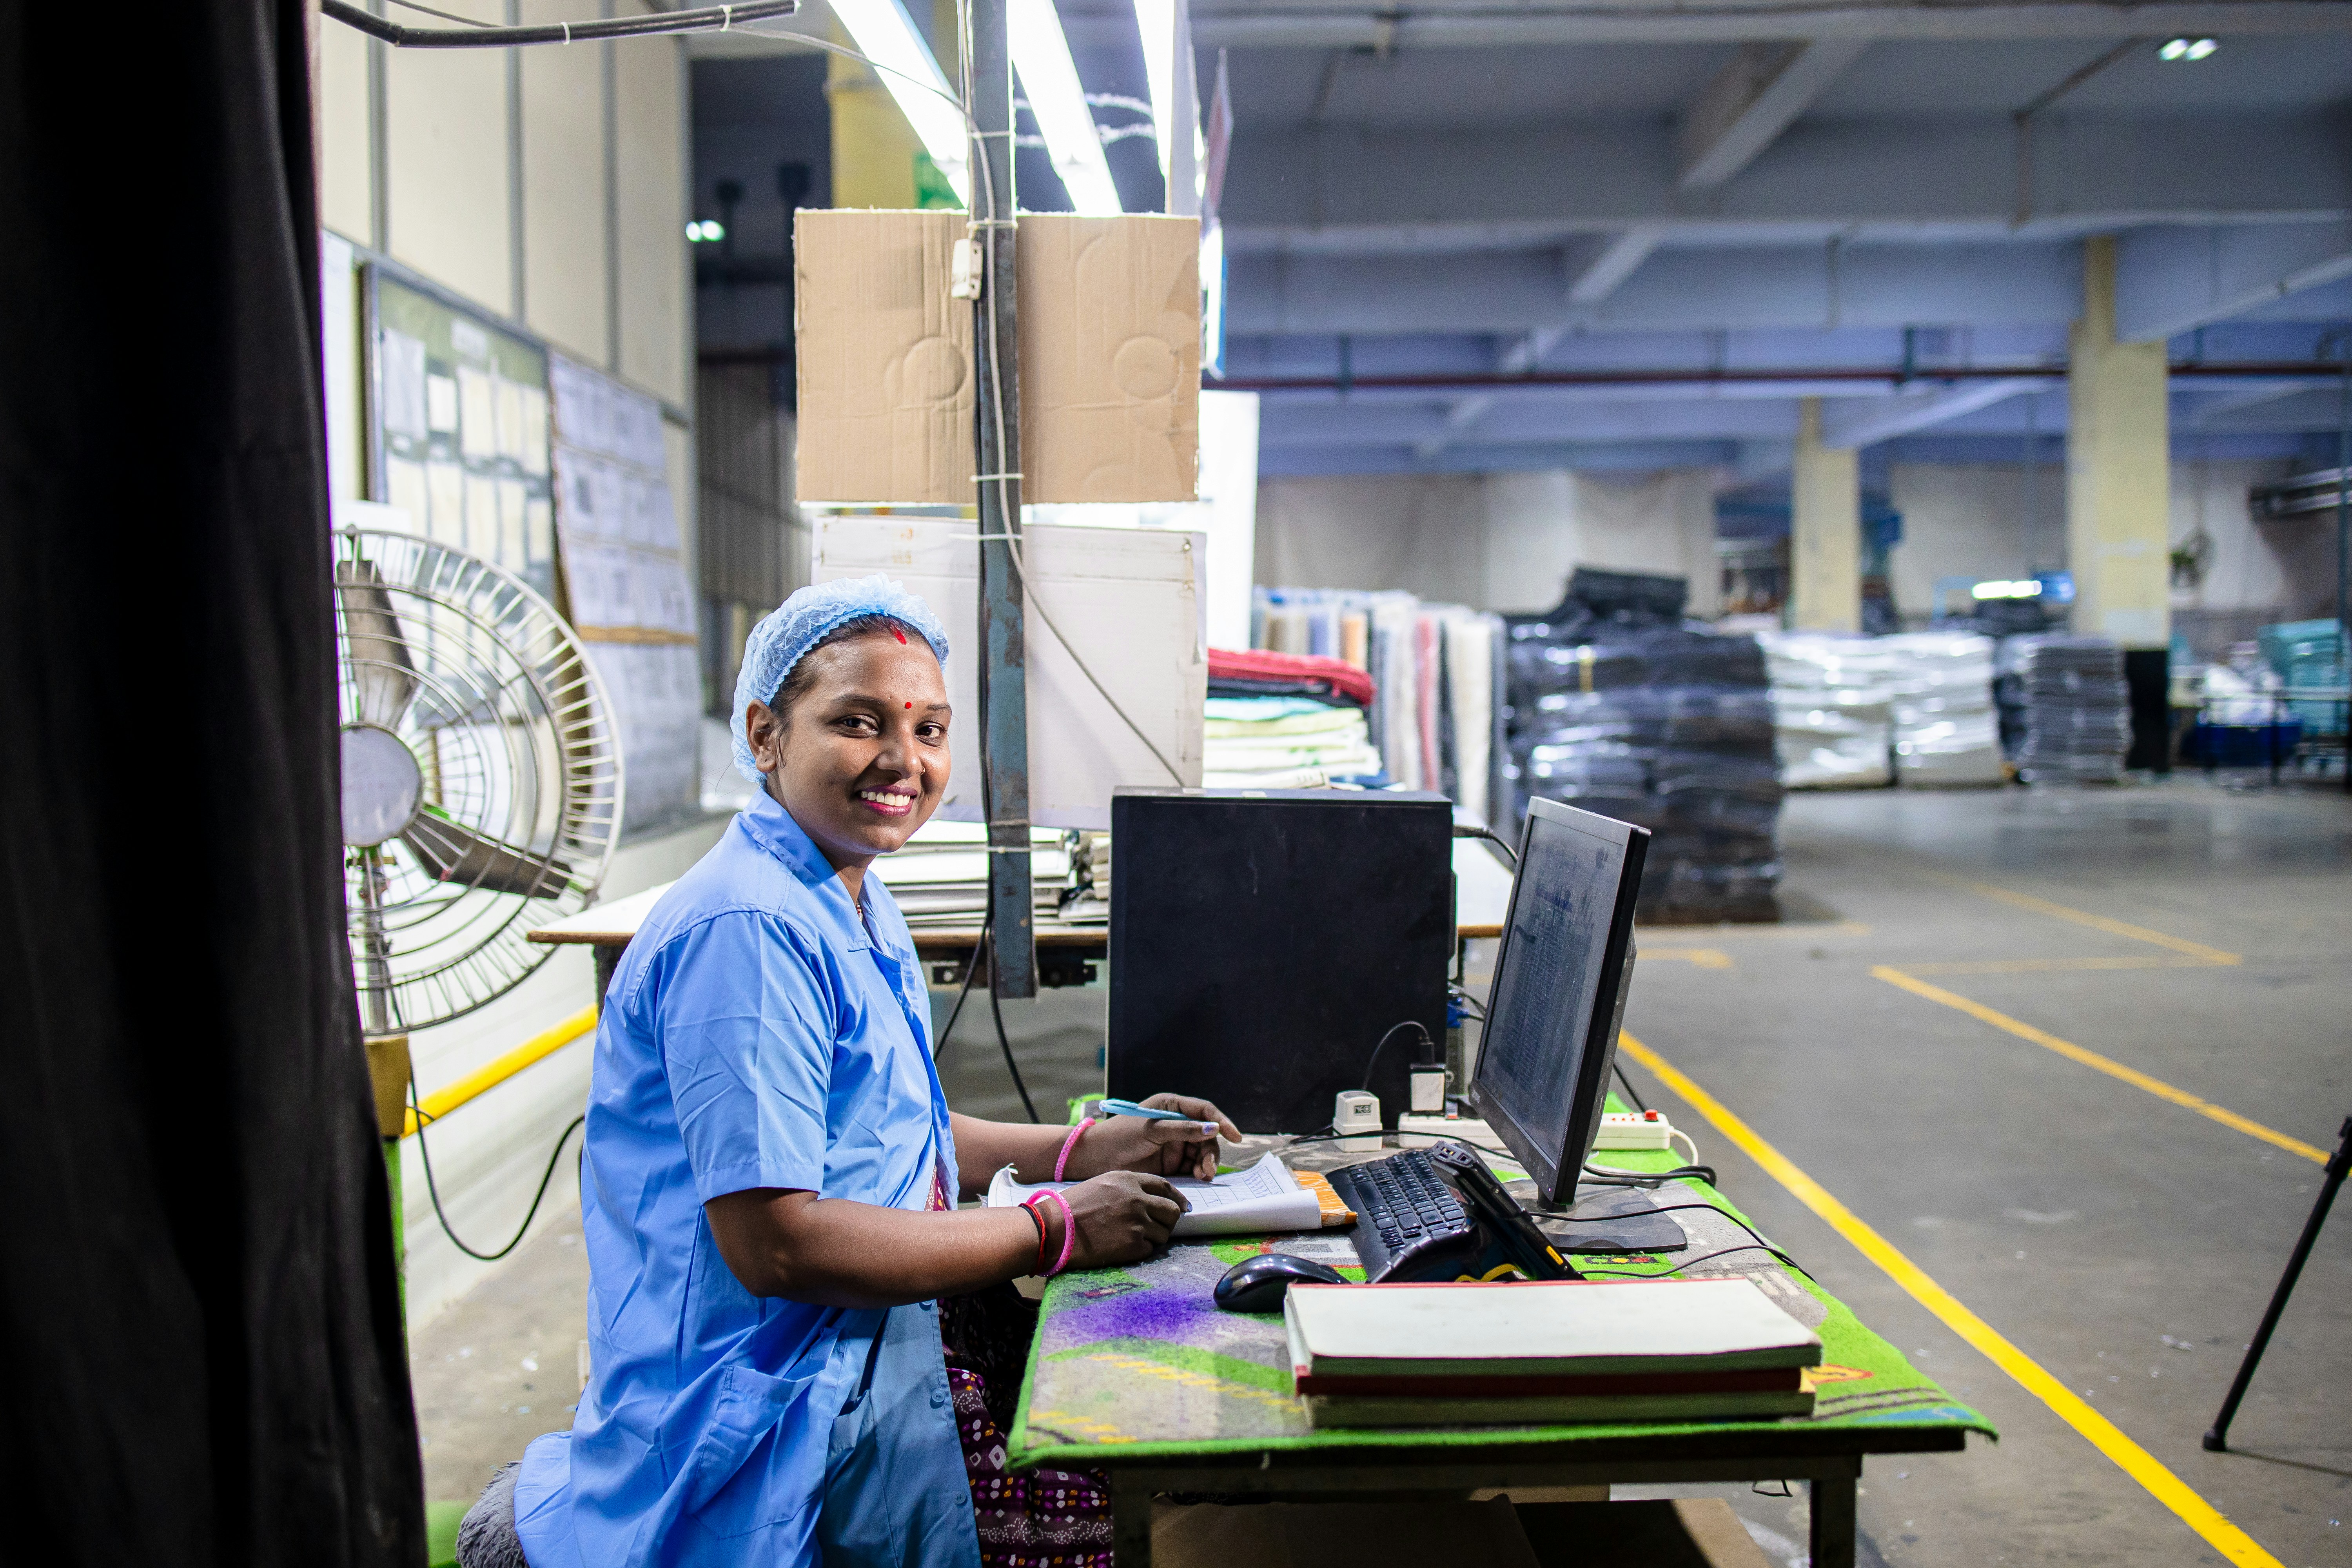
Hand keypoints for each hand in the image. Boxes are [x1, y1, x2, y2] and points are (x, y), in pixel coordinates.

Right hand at [1056, 1170, 1187, 1268]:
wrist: (1055, 1229)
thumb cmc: (1073, 1207)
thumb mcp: (1103, 1184)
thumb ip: (1130, 1188)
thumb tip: (1153, 1200)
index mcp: (1129, 1180)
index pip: (1166, 1186)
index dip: (1176, 1197)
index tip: (1182, 1206)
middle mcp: (1138, 1199)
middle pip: (1172, 1210)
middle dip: (1169, 1220)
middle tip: (1159, 1227)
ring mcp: (1137, 1222)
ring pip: (1164, 1233)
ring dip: (1154, 1237)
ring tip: (1133, 1238)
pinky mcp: (1133, 1245)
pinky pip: (1151, 1249)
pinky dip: (1142, 1250)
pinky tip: (1124, 1247)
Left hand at [1072, 1094, 1241, 1180]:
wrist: (1096, 1159)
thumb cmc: (1121, 1136)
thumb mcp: (1152, 1129)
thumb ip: (1182, 1130)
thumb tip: (1213, 1129)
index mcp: (1171, 1106)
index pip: (1204, 1111)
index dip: (1222, 1121)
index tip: (1235, 1136)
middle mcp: (1176, 1124)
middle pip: (1206, 1135)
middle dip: (1211, 1151)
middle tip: (1208, 1169)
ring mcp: (1174, 1144)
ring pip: (1201, 1152)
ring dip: (1206, 1163)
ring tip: (1202, 1175)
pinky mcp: (1170, 1163)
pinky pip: (1192, 1166)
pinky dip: (1198, 1172)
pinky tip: (1198, 1178)